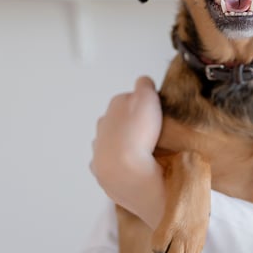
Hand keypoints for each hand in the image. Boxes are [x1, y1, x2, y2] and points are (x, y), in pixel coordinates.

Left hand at [90, 76, 165, 227]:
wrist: (127, 172)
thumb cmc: (139, 133)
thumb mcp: (147, 98)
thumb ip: (144, 85)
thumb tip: (142, 81)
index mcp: (115, 105)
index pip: (129, 98)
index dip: (143, 104)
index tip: (154, 113)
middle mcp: (102, 124)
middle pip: (118, 120)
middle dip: (130, 124)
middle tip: (150, 133)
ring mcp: (99, 148)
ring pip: (112, 141)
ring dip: (124, 144)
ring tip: (144, 153)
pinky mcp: (100, 170)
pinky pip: (110, 163)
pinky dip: (119, 163)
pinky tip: (134, 166)